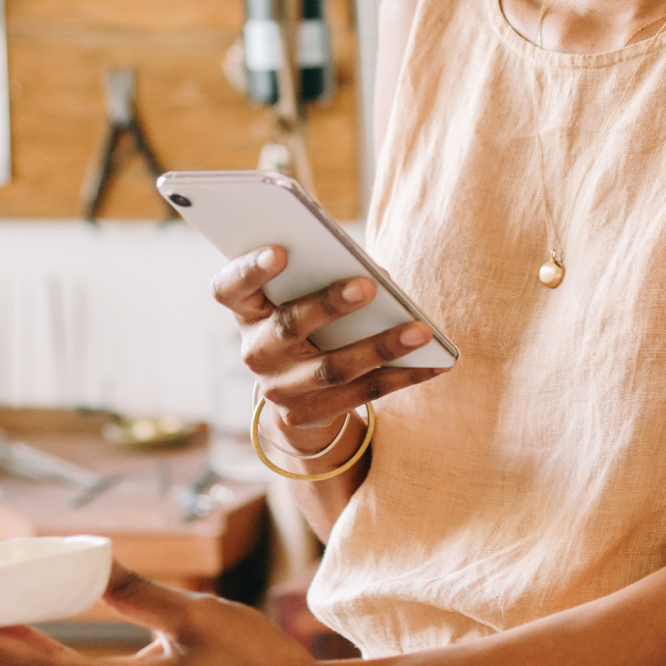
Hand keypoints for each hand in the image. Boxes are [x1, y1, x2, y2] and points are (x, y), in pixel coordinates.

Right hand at [211, 247, 448, 445]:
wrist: (294, 391)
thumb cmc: (306, 321)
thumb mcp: (299, 296)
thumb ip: (323, 276)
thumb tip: (377, 275)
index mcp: (246, 309)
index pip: (230, 287)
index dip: (250, 270)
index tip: (280, 251)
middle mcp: (255, 350)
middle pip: (290, 325)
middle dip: (329, 304)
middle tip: (368, 285)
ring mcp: (278, 388)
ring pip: (332, 367)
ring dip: (380, 347)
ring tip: (420, 330)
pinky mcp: (306, 415)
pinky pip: (361, 395)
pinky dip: (402, 377)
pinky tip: (435, 365)